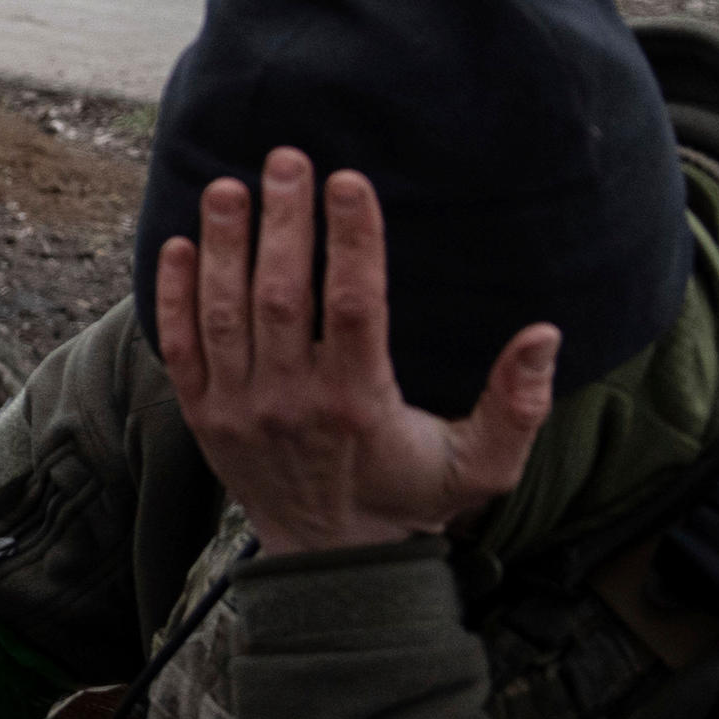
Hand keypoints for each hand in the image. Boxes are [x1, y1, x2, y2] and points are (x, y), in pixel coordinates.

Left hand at [160, 149, 558, 557]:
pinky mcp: (202, 418)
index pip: (353, 304)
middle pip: (280, 294)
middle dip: (283, 222)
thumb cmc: (412, 498)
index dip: (350, 238)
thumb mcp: (482, 465)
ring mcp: (238, 409)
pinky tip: (177, 245)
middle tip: (285, 158)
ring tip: (228, 186)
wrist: (333, 560)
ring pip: (223, 313)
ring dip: (223, 245)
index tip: (349, 180)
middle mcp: (291, 401)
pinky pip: (179, 349)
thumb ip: (518, 404)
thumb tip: (545, 334)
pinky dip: (172, 296)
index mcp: (358, 403)